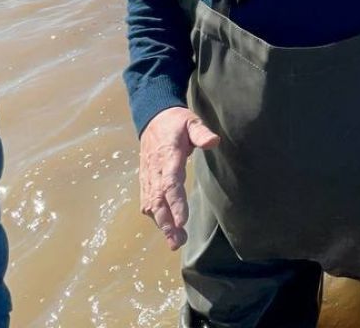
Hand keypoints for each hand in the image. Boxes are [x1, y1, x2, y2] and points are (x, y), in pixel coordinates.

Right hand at [138, 106, 219, 249]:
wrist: (153, 118)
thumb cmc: (176, 122)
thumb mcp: (191, 121)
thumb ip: (201, 132)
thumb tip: (214, 142)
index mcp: (168, 156)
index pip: (170, 183)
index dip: (175, 203)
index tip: (182, 221)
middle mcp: (155, 169)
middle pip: (158, 200)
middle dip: (167, 222)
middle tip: (178, 241)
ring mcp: (148, 176)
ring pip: (151, 204)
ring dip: (161, 224)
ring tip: (175, 242)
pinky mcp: (146, 180)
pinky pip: (147, 201)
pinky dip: (155, 217)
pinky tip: (165, 230)